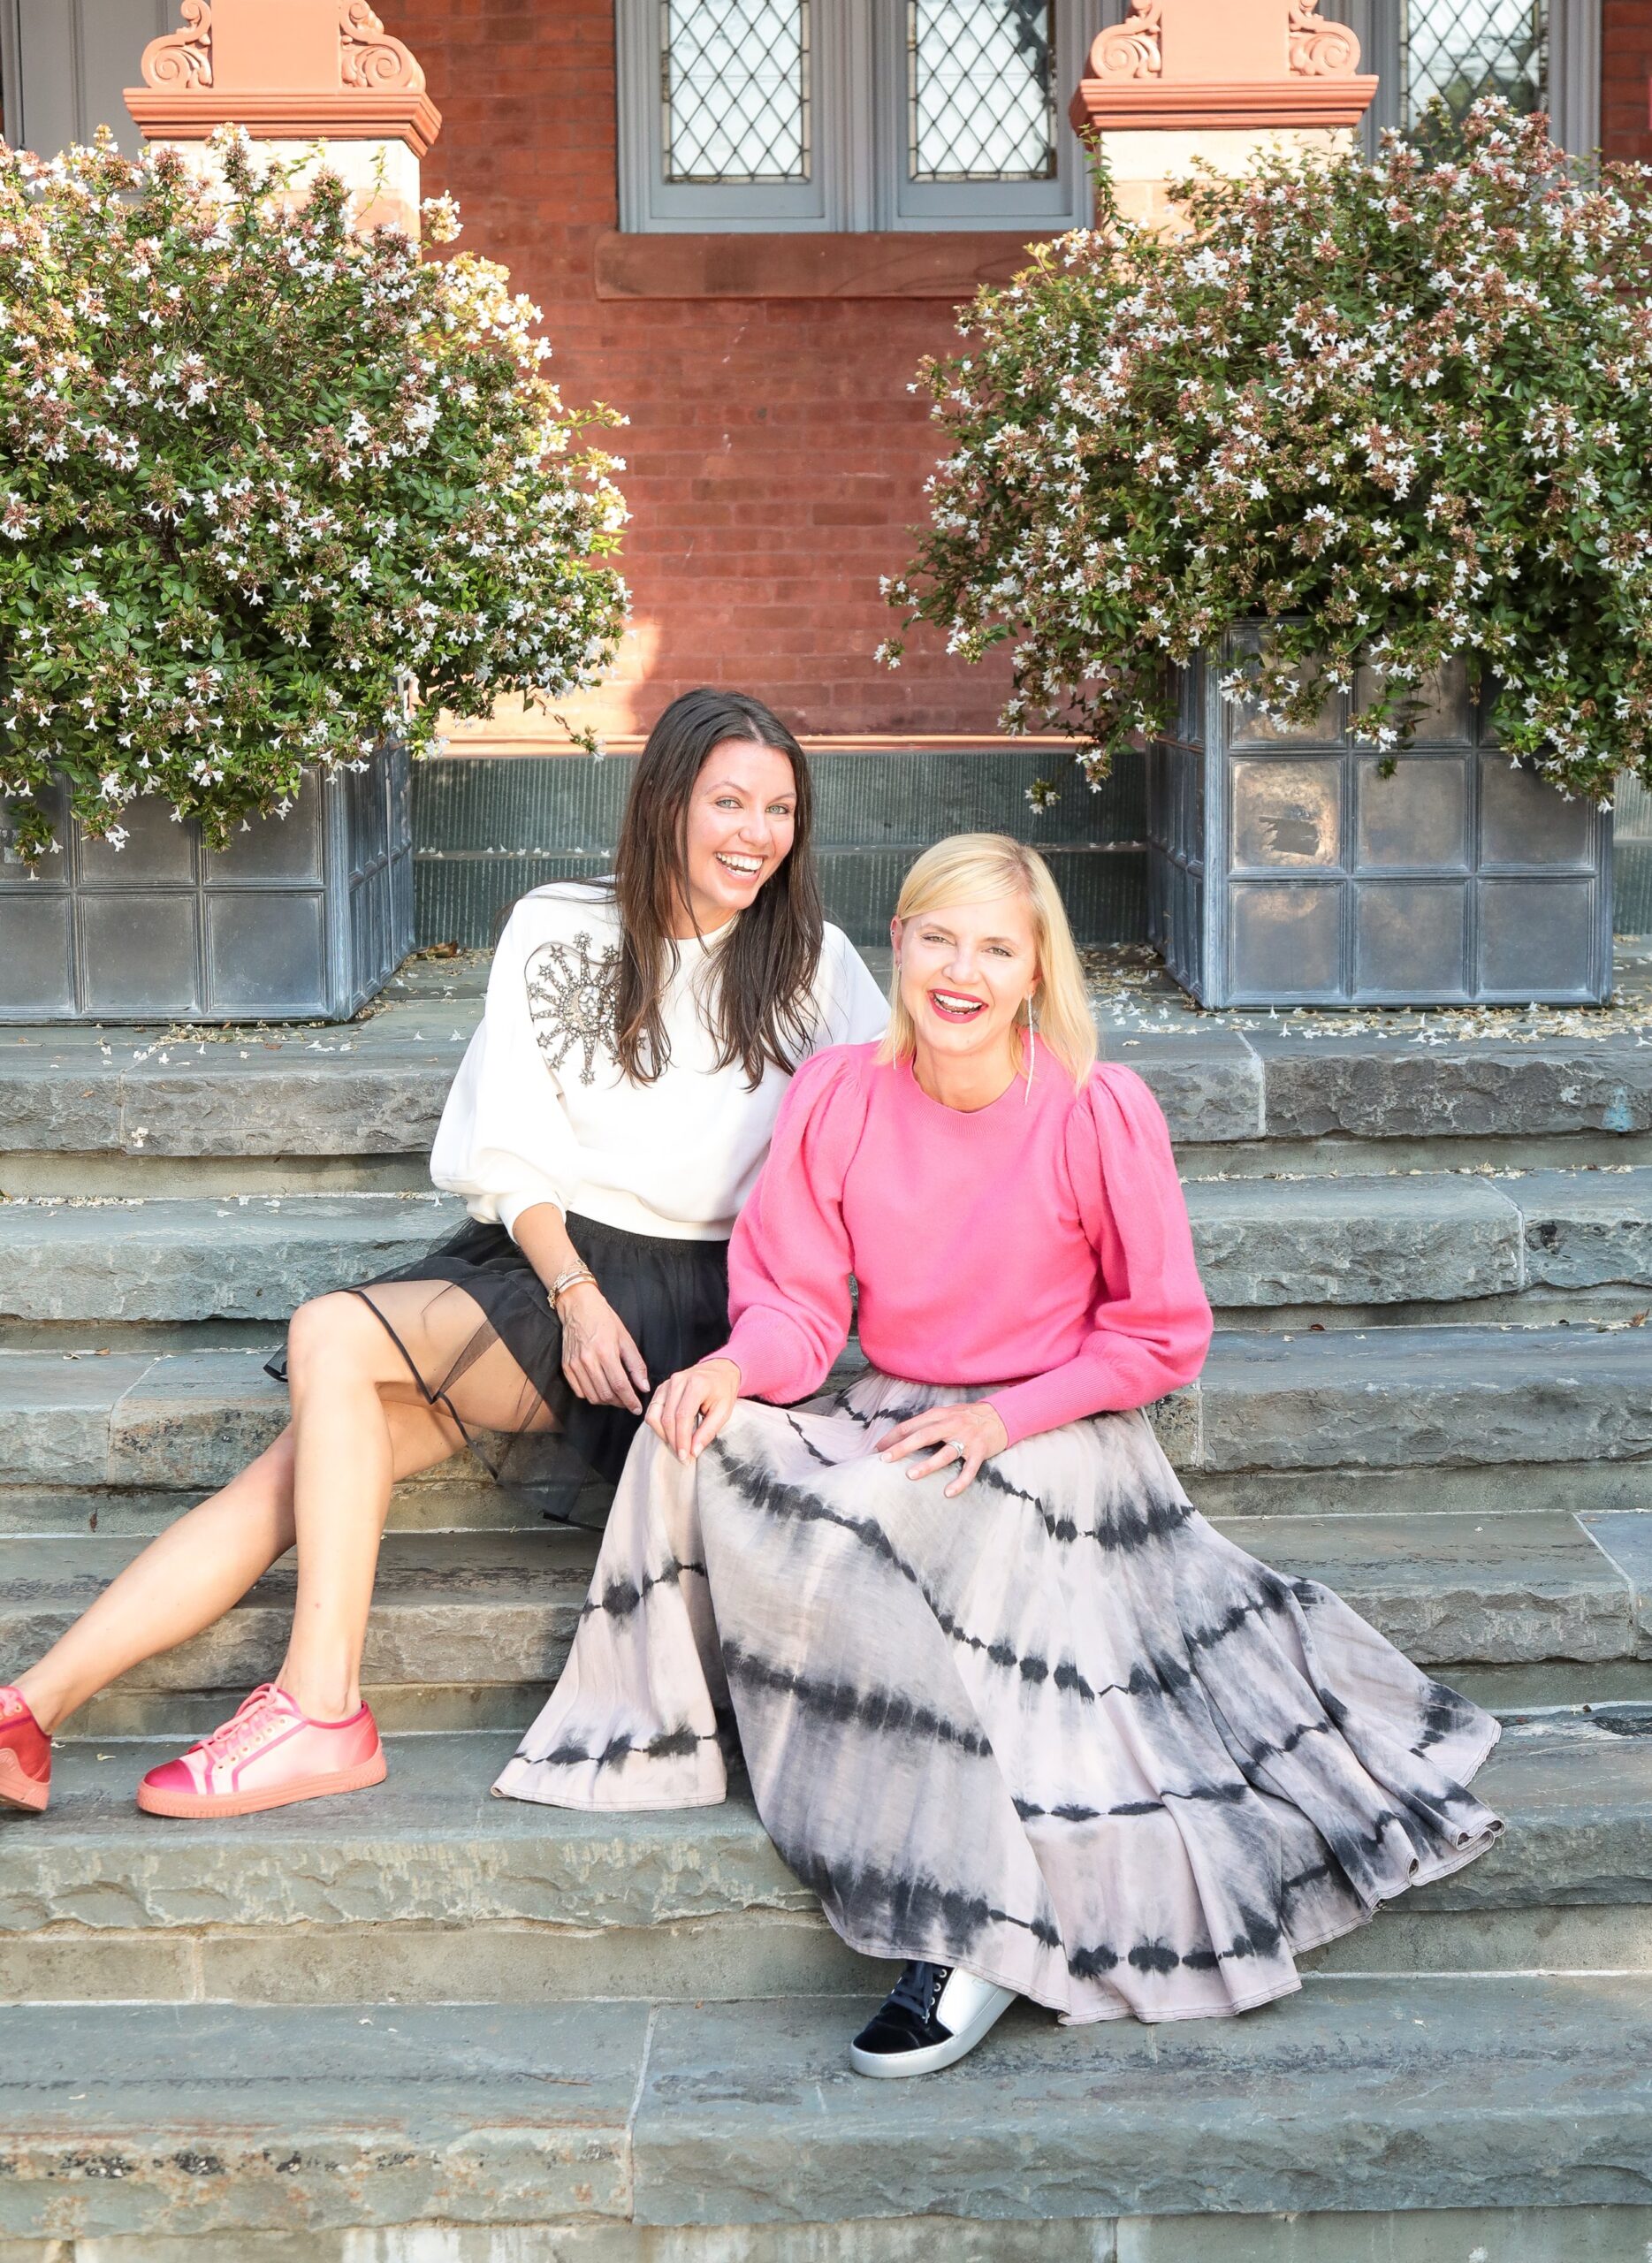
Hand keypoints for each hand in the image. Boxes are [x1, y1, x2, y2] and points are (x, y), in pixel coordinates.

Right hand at [557, 1281, 648, 1411]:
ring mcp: (574, 1364)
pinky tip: (600, 1388)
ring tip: (616, 1396)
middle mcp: (588, 1360)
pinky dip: (591, 1395)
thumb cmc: (605, 1319)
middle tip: (628, 1401)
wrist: (578, 1307)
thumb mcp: (625, 1338)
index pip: (620, 1385)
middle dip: (620, 1402)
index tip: (637, 1409)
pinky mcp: (566, 1367)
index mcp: (605, 1351)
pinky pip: (579, 1391)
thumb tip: (644, 1387)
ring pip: (592, 1396)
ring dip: (606, 1401)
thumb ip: (635, 1364)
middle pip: (605, 1394)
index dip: (630, 1400)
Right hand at [646, 1358, 741, 1463]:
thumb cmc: (723, 1390)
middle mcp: (678, 1381)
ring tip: (676, 1446)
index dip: (682, 1439)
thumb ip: (708, 1431)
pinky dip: (658, 1426)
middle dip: (673, 1442)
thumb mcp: (724, 1411)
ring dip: (663, 1435)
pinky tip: (670, 1434)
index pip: (682, 1416)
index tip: (685, 1457)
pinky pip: (652, 1410)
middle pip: (667, 1418)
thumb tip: (694, 1451)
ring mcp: (667, 1383)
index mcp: (696, 1384)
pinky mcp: (661, 1388)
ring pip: (654, 1415)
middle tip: (682, 1457)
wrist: (720, 1370)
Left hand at [877, 1400, 1007, 1499]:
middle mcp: (952, 1425)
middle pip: (922, 1436)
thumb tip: (903, 1436)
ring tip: (910, 1475)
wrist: (1003, 1415)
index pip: (911, 1425)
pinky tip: (949, 1493)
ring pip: (944, 1453)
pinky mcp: (980, 1452)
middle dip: (902, 1448)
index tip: (878, 1449)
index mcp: (940, 1415)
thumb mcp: (947, 1413)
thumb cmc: (970, 1416)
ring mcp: (966, 1439)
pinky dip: (959, 1482)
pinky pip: (969, 1470)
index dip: (893, 1437)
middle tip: (884, 1459)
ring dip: (927, 1464)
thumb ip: (928, 1423)